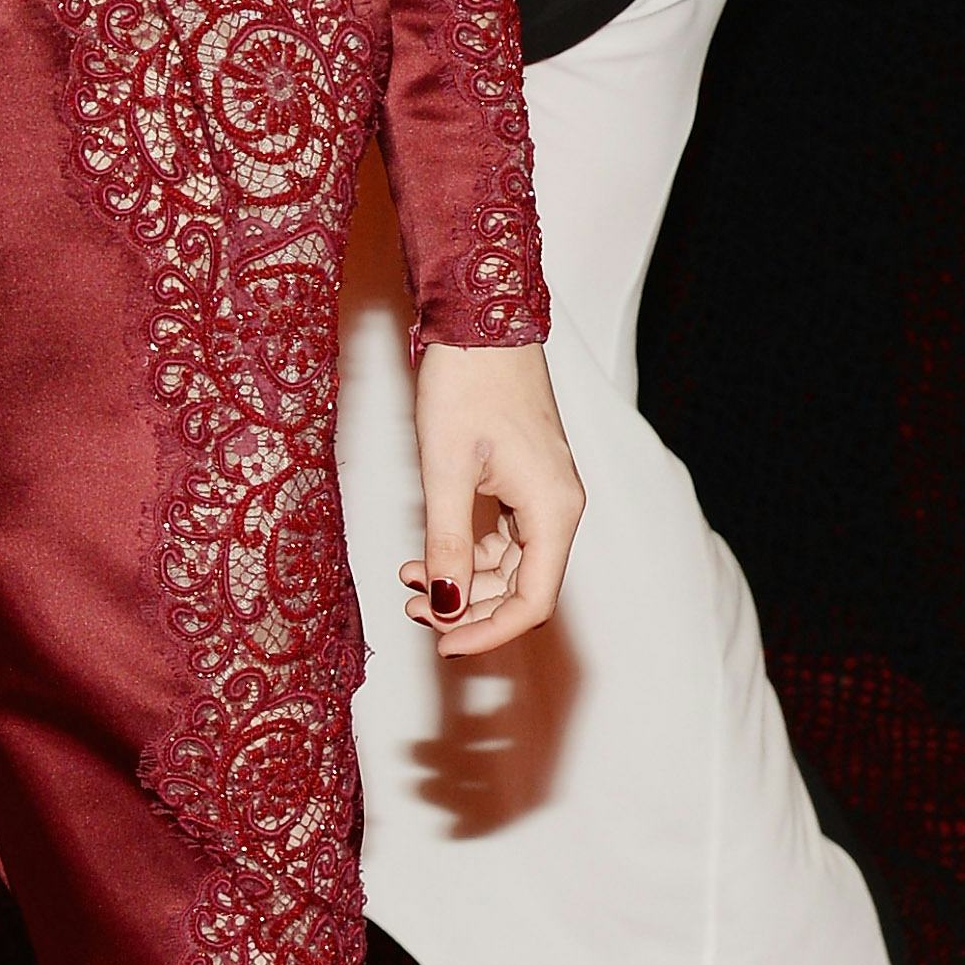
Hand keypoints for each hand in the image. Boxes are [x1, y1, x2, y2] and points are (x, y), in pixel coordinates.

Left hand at [401, 340, 581, 661]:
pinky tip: (423, 554)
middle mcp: (557, 508)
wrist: (480, 319)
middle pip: (520, 589)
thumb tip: (445, 604)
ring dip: (460, 582)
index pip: (532, 601)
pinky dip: (462, 553)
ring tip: (407, 578)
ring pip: (506, 566)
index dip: (488, 632)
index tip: (442, 645)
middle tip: (411, 610)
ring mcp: (542, 495)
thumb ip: (446, 543)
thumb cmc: (467, 383)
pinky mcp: (523, 482)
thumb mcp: (445, 470)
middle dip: (466, 607)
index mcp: (553, 510)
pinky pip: (499, 538)